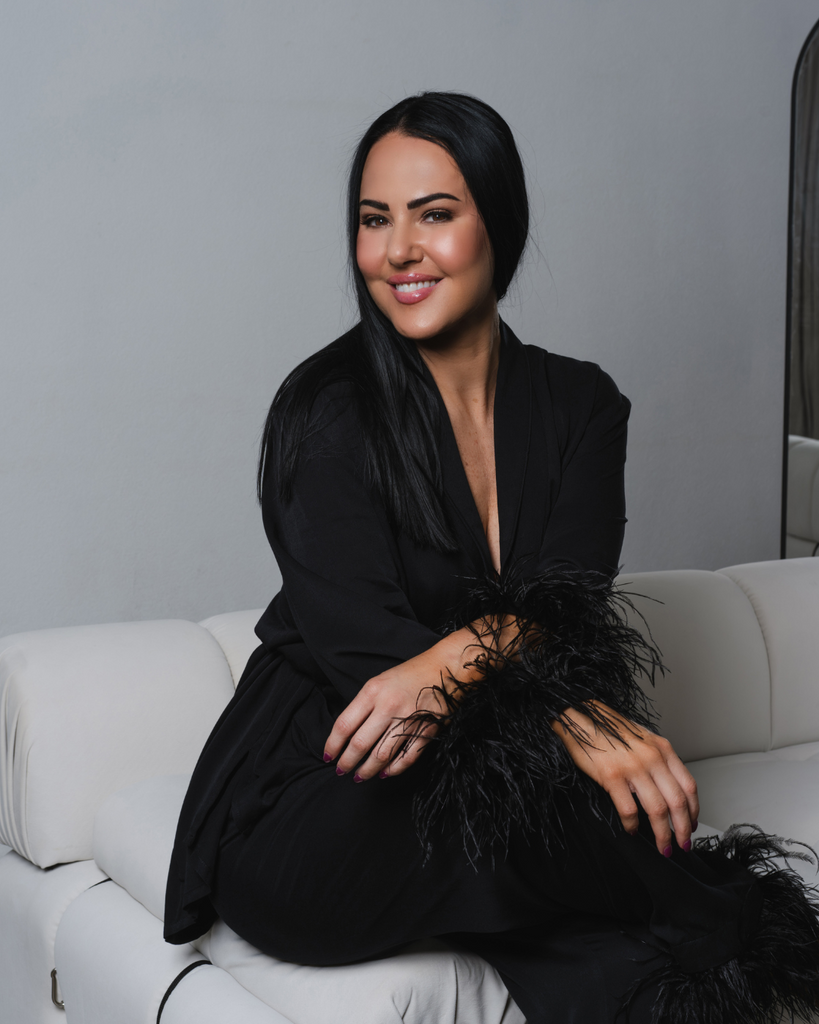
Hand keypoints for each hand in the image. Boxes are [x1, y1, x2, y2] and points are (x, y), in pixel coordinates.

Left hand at [323, 634, 467, 779]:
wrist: (446, 667)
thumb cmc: (410, 674)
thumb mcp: (379, 682)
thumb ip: (363, 705)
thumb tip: (348, 735)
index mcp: (373, 692)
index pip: (344, 725)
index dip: (333, 745)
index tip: (328, 756)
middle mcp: (389, 707)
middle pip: (360, 744)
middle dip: (347, 762)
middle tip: (341, 770)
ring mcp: (408, 720)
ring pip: (382, 755)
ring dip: (368, 770)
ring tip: (360, 776)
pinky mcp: (426, 730)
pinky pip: (406, 757)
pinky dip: (394, 769)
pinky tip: (384, 772)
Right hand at [553, 703, 699, 855]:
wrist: (580, 718)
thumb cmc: (609, 730)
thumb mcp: (642, 740)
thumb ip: (658, 761)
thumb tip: (668, 791)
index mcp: (662, 749)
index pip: (688, 786)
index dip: (694, 811)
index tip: (692, 824)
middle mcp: (652, 757)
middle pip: (677, 801)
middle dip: (683, 829)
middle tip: (682, 844)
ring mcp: (633, 766)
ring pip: (657, 809)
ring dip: (663, 833)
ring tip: (662, 846)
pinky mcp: (612, 776)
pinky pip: (629, 809)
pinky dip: (633, 825)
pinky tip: (632, 830)